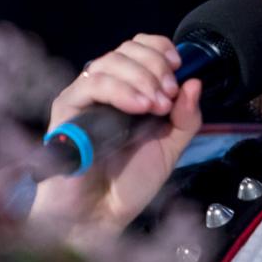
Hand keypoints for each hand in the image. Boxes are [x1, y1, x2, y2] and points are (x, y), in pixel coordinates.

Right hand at [30, 34, 202, 235]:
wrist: (102, 214)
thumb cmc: (130, 182)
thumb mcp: (170, 146)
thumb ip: (186, 117)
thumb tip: (194, 82)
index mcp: (128, 89)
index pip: (138, 47)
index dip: (159, 49)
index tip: (178, 67)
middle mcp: (105, 87)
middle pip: (126, 49)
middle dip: (155, 66)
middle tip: (169, 96)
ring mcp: (84, 95)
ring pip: (110, 62)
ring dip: (142, 77)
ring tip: (157, 105)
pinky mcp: (67, 107)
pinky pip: (93, 84)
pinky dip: (121, 90)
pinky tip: (139, 107)